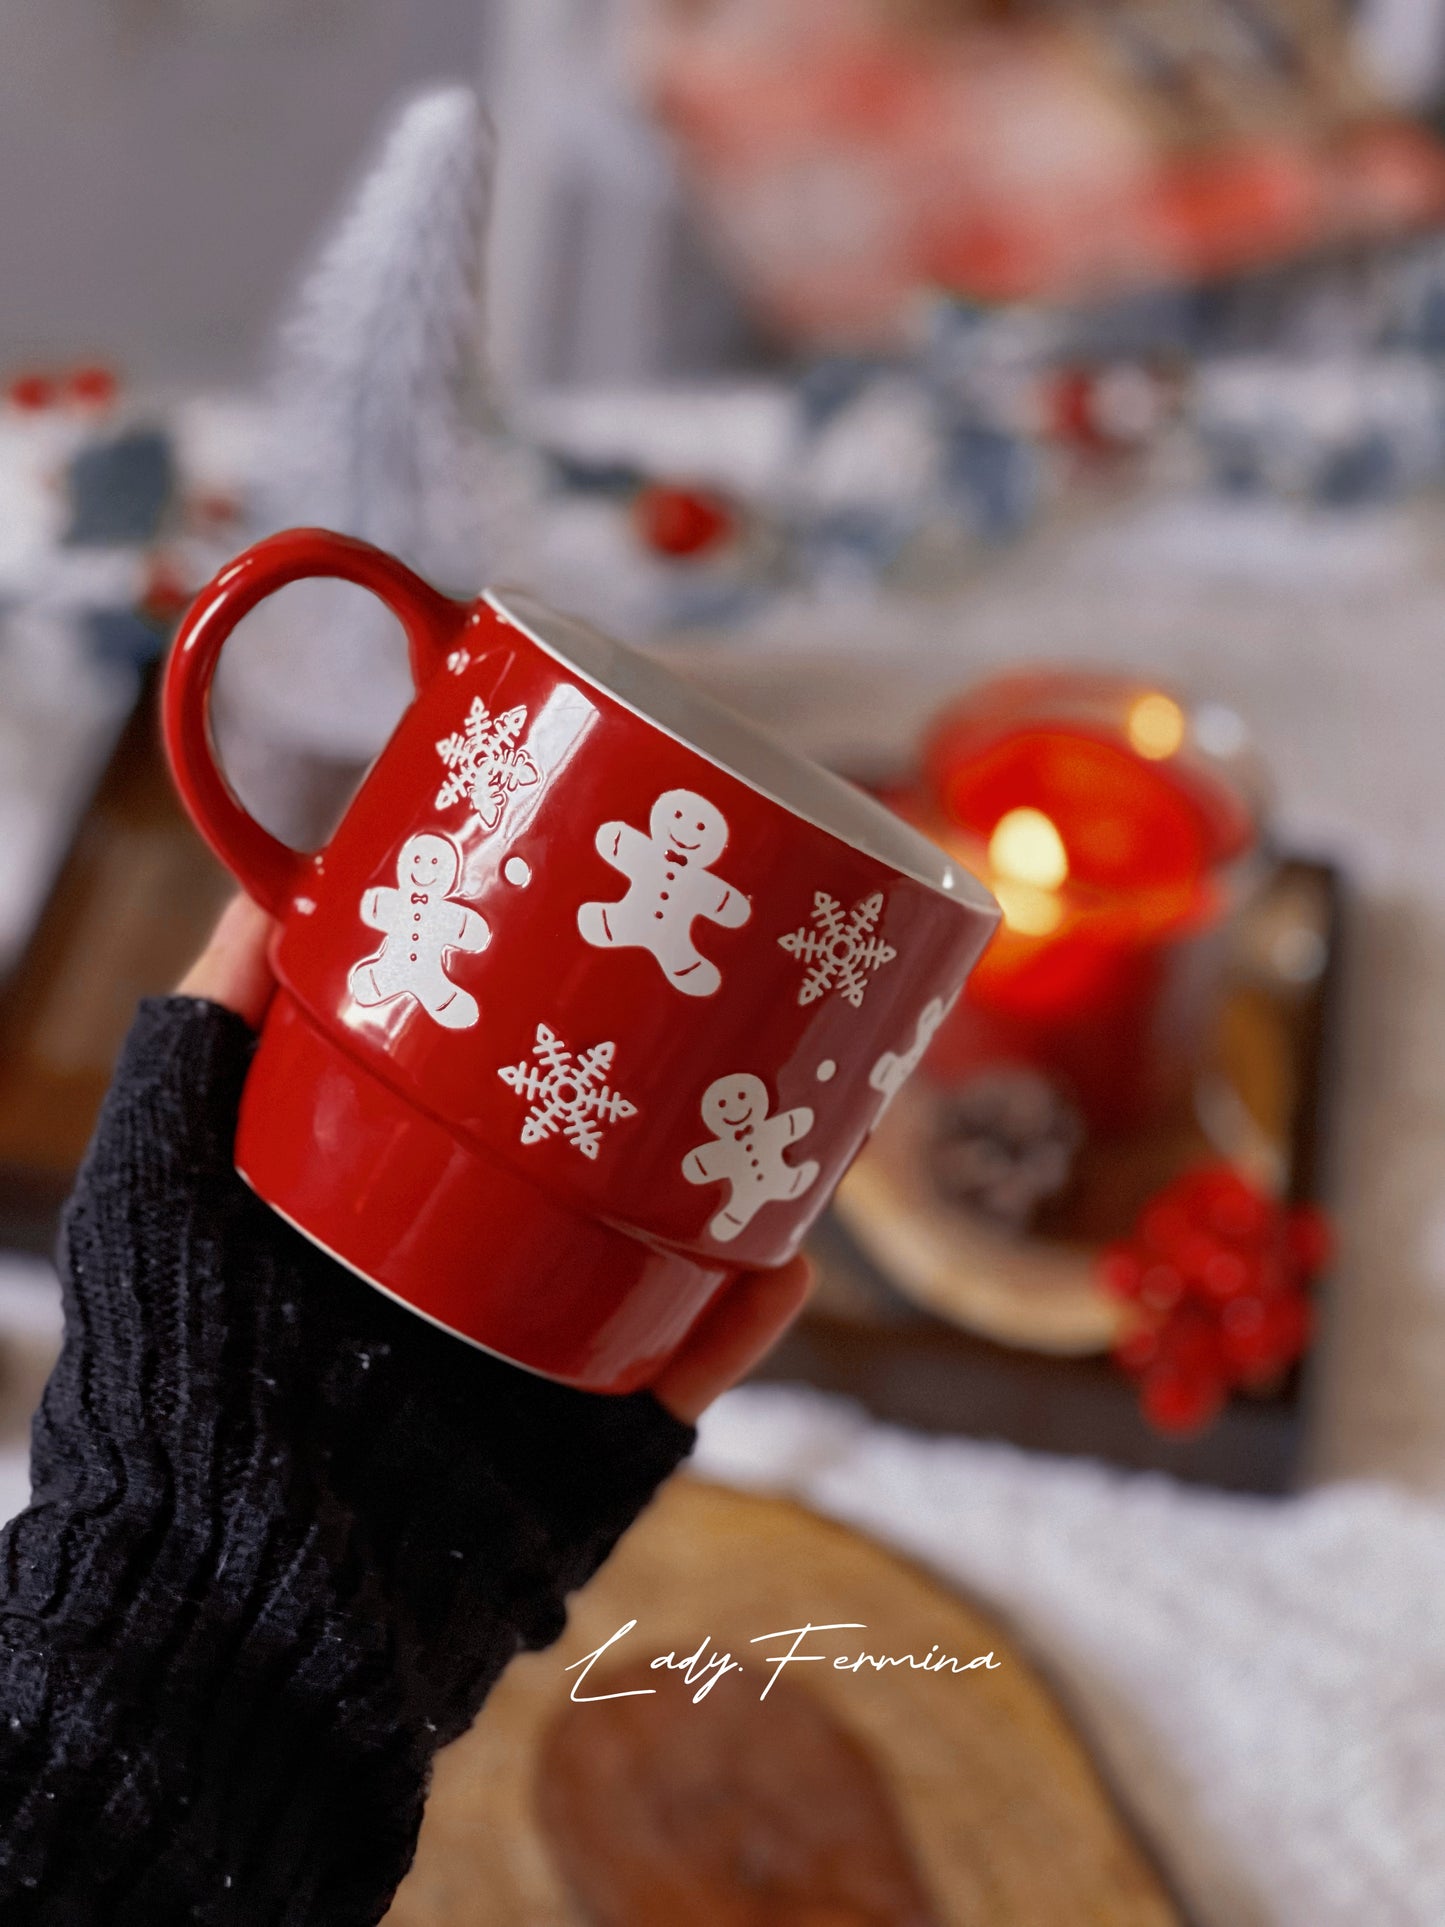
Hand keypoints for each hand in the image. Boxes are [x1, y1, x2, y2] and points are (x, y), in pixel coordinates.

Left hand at [178, 896, 812, 1421]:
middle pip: (608, 1162)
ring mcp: (543, 1366)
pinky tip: (785, 1253)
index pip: (490, 1096)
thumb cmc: (171, 1388)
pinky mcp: (595, 1451)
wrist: (228, 1600)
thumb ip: (193, 1051)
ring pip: (671, 1256)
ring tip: (808, 1109)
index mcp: (388, 1216)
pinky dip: (746, 1318)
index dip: (556, 1015)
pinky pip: (688, 1373)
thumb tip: (261, 900)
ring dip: (749, 1186)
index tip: (604, 932)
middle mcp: (476, 1282)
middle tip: (743, 1001)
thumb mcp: (157, 1192)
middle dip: (685, 1090)